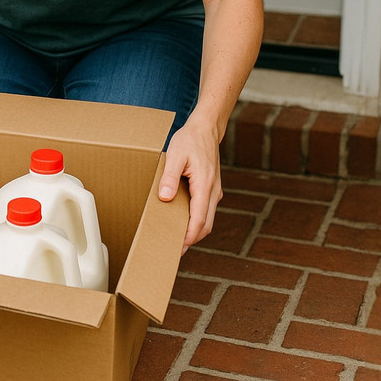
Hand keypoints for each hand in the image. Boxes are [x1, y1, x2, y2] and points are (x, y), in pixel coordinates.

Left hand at [157, 115, 222, 253]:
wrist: (206, 129)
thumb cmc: (190, 140)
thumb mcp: (176, 155)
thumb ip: (170, 176)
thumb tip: (165, 197)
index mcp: (204, 186)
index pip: (199, 220)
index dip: (189, 237)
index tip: (177, 249)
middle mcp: (213, 192)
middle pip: (205, 225)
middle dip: (191, 240)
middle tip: (174, 250)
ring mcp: (214, 191)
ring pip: (208, 219)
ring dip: (195, 232)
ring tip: (177, 240)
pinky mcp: (212, 188)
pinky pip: (206, 211)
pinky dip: (197, 221)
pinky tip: (183, 222)